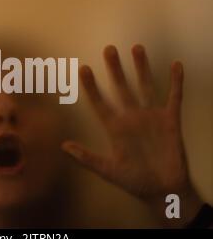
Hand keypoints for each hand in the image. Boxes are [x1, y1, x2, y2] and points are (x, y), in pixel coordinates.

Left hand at [62, 45, 202, 225]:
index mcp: (115, 127)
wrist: (162, 190)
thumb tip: (63, 146)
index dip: (91, 86)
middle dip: (115, 69)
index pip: (100, 102)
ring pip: (145, 86)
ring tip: (137, 48)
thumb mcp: (108, 170)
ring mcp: (151, 117)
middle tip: (108, 49)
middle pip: (121, 88)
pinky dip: (176, 82)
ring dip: (142, 68)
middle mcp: (131, 117)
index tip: (84, 69)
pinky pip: (174, 97)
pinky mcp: (170, 120)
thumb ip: (86, 158)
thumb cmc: (134, 181)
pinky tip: (176, 65)